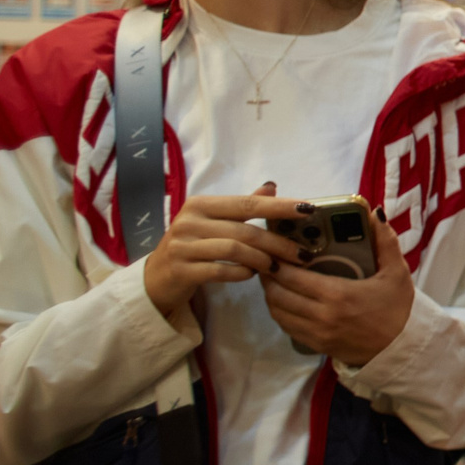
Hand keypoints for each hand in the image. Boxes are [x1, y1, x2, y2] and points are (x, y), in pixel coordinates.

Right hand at [141, 183, 306, 316]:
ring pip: (234, 250)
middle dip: (278, 243)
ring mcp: (183, 246)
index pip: (247, 203)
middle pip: (245, 230)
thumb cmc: (192, 246)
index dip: (279, 206)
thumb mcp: (214, 221)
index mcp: (201, 205)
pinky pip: (220, 271)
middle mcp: (189, 221)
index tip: (308, 210)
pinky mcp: (181, 270)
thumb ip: (242, 206)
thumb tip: (271, 186)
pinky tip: (252, 275)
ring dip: (262, 260)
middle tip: (303, 254)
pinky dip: (241, 273)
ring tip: (277, 268)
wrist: (157, 277)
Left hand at [263, 210, 416, 368]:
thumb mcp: (397, 272)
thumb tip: (375, 213)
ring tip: (273, 279)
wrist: (402, 348)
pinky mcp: (316, 345)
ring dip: (271, 295)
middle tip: (268, 261)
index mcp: (338, 294)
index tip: (271, 249)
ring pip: (278, 312)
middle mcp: (322, 315)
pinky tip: (284, 300)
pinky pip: (287, 327)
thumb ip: (386, 241)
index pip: (291, 276)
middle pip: (278, 294)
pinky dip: (280, 312)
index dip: (275, 263)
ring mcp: (316, 333)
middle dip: (268, 277)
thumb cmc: (398, 308)